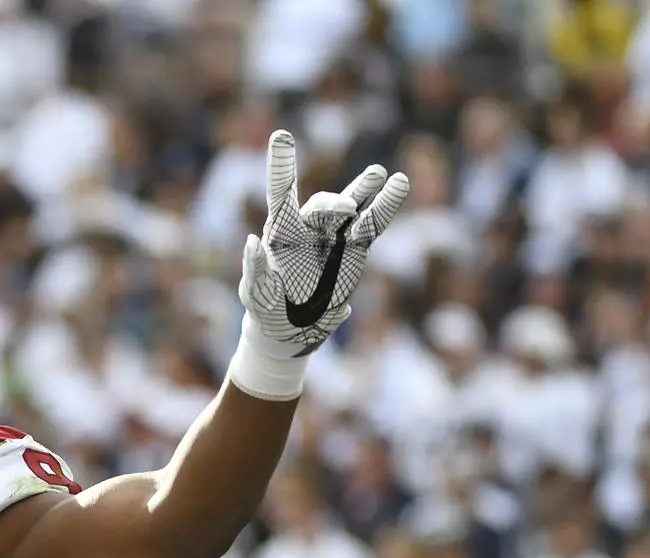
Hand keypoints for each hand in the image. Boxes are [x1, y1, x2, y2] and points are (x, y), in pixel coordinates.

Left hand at [239, 130, 409, 359]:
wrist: (290, 329)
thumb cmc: (266, 309)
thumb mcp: (257, 294)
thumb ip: (255, 269)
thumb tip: (250, 241)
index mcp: (279, 233)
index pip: (281, 193)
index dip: (282, 166)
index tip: (281, 136)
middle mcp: (307, 228)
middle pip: (322, 206)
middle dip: (334, 205)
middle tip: (346, 208)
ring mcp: (334, 236)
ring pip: (353, 207)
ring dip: (365, 188)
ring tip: (381, 174)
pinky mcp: (355, 249)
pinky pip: (372, 224)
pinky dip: (385, 205)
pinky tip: (399, 184)